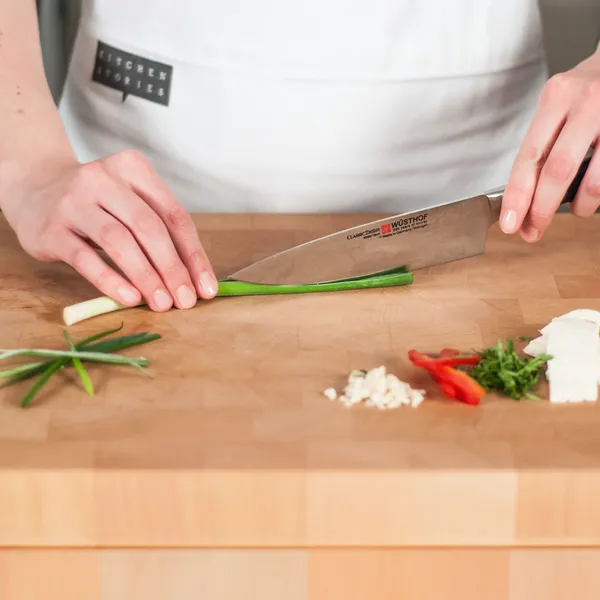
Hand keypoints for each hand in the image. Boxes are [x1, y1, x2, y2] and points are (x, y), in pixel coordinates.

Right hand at [0, 149, 217, 310]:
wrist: (35, 188)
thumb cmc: (98, 203)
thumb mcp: (130, 203)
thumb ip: (160, 231)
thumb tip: (194, 279)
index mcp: (133, 169)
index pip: (174, 215)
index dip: (193, 255)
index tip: (206, 287)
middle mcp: (104, 179)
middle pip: (149, 227)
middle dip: (173, 268)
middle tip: (186, 301)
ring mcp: (74, 201)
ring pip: (118, 241)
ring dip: (146, 276)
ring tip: (162, 303)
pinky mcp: (52, 228)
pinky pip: (85, 258)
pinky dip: (110, 280)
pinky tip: (130, 298)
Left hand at [500, 45, 599, 240]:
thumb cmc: (588, 89)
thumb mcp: (559, 104)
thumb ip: (543, 143)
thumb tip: (524, 195)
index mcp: (556, 98)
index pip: (529, 157)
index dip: (517, 195)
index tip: (510, 223)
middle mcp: (585, 103)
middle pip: (557, 170)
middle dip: (542, 209)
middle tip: (534, 230)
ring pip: (593, 179)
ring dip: (581, 205)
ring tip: (578, 210)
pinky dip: (599, 192)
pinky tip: (594, 194)